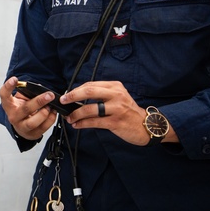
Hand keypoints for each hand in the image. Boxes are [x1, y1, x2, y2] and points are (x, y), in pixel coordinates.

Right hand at [0, 76, 57, 140]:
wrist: (22, 127)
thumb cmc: (22, 109)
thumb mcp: (21, 99)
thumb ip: (27, 92)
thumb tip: (40, 88)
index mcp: (9, 105)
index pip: (4, 95)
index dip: (8, 87)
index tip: (15, 79)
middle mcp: (14, 117)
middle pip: (25, 109)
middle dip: (39, 101)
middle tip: (49, 95)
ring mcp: (22, 127)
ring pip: (33, 122)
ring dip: (44, 113)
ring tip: (50, 106)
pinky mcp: (32, 134)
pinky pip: (43, 127)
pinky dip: (51, 119)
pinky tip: (53, 112)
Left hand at [60, 81, 176, 144]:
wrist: (146, 125)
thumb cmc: (129, 111)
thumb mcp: (118, 97)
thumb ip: (102, 95)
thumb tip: (78, 97)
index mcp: (115, 86)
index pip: (91, 85)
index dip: (76, 90)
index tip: (67, 95)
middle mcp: (116, 95)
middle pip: (89, 91)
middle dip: (72, 96)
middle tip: (63, 101)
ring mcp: (117, 108)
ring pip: (90, 109)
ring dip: (76, 114)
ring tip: (70, 118)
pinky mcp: (116, 122)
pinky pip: (95, 122)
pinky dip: (83, 124)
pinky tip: (77, 125)